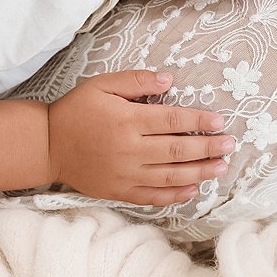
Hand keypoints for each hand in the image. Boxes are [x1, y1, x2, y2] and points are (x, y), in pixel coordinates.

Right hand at [46, 70, 234, 205]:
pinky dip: (174, 195)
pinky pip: (152, 197)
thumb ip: (135, 80)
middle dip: (208, 147)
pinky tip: (193, 190)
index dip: (199, 120)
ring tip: (221, 168)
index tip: (219, 121)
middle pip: (178, 150)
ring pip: (170, 176)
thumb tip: (169, 80)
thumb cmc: (76, 111)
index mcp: (127, 120)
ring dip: (199, 172)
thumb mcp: (101, 85)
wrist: (46, 145)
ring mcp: (125, 174)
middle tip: (229, 145)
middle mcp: (129, 149)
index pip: (172, 120)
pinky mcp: (119, 191)